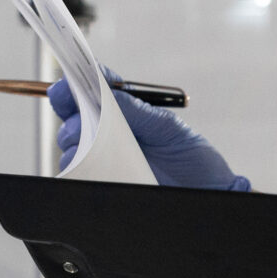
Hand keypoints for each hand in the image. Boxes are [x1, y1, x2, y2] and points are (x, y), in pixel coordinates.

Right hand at [48, 75, 249, 191]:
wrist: (207, 196)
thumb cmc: (196, 161)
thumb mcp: (169, 129)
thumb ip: (138, 111)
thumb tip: (108, 92)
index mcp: (131, 111)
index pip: (98, 89)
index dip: (79, 82)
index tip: (68, 82)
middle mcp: (115, 131)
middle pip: (78, 112)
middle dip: (69, 108)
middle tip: (73, 111)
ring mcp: (108, 156)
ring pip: (73, 140)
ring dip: (69, 134)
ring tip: (78, 137)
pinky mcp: (106, 179)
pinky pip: (79, 169)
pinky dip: (73, 161)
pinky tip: (78, 158)